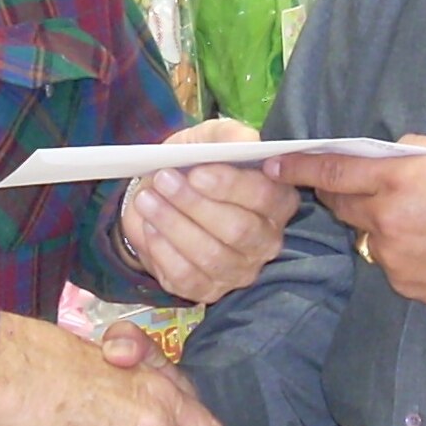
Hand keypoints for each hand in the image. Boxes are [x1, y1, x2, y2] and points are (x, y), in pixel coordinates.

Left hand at [120, 119, 298, 303]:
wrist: (161, 196)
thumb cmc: (192, 166)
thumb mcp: (207, 140)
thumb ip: (229, 136)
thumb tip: (248, 141)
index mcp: (277, 201)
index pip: (265, 197)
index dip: (231, 186)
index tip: (197, 172)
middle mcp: (266, 241)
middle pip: (238, 230)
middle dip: (195, 204)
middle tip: (163, 180)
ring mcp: (239, 270)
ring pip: (210, 256)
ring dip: (173, 225)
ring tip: (147, 200)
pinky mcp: (209, 290)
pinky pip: (187, 277)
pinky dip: (163, 251)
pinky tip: (150, 227)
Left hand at [265, 135, 425, 306]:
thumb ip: (409, 152)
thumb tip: (382, 155)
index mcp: (395, 180)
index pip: (331, 171)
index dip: (299, 167)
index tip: (273, 165)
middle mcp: (385, 218)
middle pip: (341, 204)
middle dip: (337, 193)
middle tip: (344, 186)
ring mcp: (391, 255)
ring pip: (365, 235)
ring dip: (375, 223)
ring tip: (411, 218)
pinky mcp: (403, 283)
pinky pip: (387, 262)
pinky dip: (398, 250)